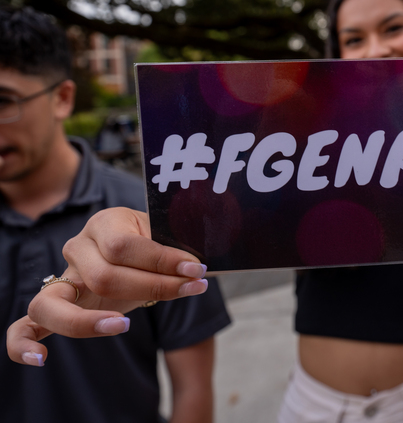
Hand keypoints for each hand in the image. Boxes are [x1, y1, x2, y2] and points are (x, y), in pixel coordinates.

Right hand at [6, 208, 207, 365]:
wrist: (138, 251)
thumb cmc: (155, 243)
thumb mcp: (167, 236)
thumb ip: (178, 248)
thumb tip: (200, 267)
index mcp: (106, 223)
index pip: (126, 246)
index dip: (163, 261)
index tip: (197, 271)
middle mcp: (78, 248)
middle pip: (104, 277)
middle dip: (153, 288)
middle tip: (191, 289)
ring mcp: (61, 279)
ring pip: (56, 304)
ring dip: (91, 321)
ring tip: (124, 325)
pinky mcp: (53, 307)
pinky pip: (25, 327)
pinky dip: (24, 344)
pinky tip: (40, 359)